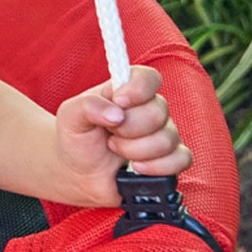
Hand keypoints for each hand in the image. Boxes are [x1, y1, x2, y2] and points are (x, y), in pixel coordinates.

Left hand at [54, 65, 189, 205]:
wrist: (80, 174)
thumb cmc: (77, 139)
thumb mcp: (70, 116)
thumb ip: (88, 106)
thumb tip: (116, 113)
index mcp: (126, 91)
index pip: (149, 77)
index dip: (138, 89)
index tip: (118, 101)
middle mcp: (149, 110)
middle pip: (158, 111)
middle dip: (128, 128)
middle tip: (109, 134)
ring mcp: (162, 135)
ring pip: (167, 139)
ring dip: (136, 150)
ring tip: (116, 150)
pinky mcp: (170, 160)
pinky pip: (181, 160)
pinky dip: (157, 167)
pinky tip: (136, 167)